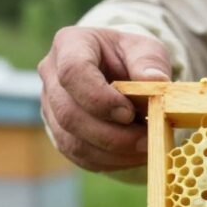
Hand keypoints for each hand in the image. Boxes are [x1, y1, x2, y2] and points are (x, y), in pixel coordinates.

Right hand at [38, 27, 170, 171]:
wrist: (123, 71)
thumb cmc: (134, 58)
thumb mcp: (148, 50)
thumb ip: (150, 63)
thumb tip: (156, 81)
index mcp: (71, 44)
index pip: (72, 72)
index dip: (100, 98)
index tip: (129, 113)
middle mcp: (51, 74)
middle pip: (69, 113)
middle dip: (111, 135)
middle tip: (146, 140)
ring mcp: (51, 105)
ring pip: (72, 141)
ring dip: (113, 152)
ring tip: (145, 148)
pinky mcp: (60, 131)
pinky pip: (79, 155)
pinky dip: (110, 161)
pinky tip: (134, 156)